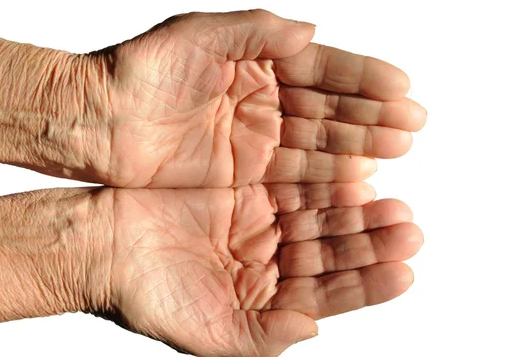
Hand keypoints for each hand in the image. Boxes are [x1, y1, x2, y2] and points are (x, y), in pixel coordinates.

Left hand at [81, 10, 425, 186]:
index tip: (401, 90)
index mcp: (256, 75)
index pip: (322, 76)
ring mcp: (252, 156)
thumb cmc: (136, 75)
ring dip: (357, 160)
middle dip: (371, 122)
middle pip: (328, 119)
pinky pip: (289, 191)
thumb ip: (253, 30)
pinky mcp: (238, 192)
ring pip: (316, 158)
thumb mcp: (193, 37)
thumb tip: (309, 28)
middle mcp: (261, 116)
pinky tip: (353, 191)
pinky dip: (323, 193)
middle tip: (411, 128)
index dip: (362, 81)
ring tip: (395, 159)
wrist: (94, 124)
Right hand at [104, 185, 421, 354]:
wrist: (100, 246)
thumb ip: (260, 336)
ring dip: (354, 207)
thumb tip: (309, 329)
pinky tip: (348, 172)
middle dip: (371, 240)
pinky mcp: (242, 184)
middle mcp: (268, 257)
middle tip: (407, 228)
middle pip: (332, 248)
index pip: (328, 293)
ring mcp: (257, 218)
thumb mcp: (206, 331)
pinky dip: (320, 177)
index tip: (403, 272)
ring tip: (390, 201)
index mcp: (265, 297)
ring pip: (318, 212)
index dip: (367, 284)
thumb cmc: (146, 294)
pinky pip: (291, 178)